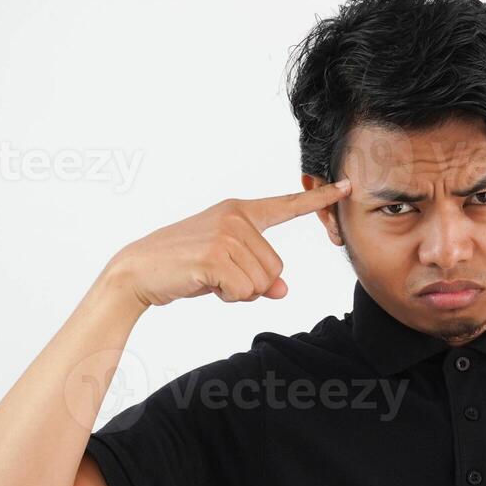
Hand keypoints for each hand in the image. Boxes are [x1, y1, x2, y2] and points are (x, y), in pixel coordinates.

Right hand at [111, 179, 350, 306]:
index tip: (347, 186)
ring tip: (209, 278)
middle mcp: (236, 217)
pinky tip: (203, 283)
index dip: (319, 198)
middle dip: (252, 284)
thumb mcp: (227, 269)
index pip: (286, 205)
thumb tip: (282, 291)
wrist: (138, 271)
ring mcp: (226, 234)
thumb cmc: (183, 267)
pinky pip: (244, 292)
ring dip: (239, 292)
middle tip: (218, 276)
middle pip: (276, 269)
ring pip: (263, 283)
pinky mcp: (216, 255)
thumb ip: (258, 275)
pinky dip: (227, 298)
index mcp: (239, 211)